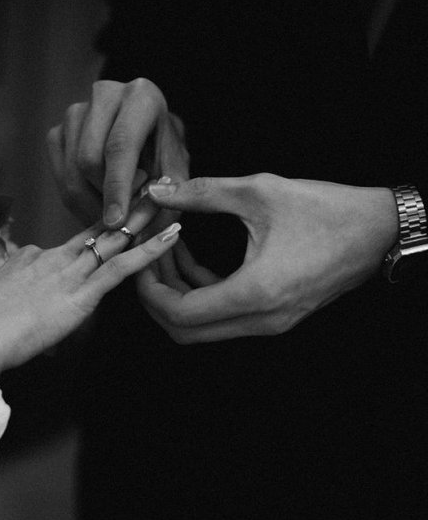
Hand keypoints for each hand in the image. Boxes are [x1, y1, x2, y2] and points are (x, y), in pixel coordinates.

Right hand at [0, 209, 180, 377]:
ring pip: (114, 240)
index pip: (79, 238)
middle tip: (151, 179)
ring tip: (169, 195)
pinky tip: (172, 236)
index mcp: (37, 258)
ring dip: (144, 217)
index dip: (104, 221)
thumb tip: (27, 261)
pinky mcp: (80, 296)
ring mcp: (69, 274)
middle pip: (100, 227)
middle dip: (127, 203)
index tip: (122, 205)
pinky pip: (120, 269)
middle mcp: (56, 258)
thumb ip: (17, 274)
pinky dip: (149, 250)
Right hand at [47, 78, 189, 226]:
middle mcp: (104, 95)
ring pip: (71, 172)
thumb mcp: (177, 177)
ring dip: (91, 203)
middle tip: (123, 220)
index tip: (117, 222)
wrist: (149, 142)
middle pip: (89, 160)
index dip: (117, 187)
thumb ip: (165, 200)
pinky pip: (59, 177)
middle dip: (103, 199)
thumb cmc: (165, 158)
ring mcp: (75, 112)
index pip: (121, 144)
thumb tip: (135, 224)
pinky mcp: (57, 132)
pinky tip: (98, 203)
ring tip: (115, 212)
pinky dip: (77, 201)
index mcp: (141, 96)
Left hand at [137, 173, 397, 341]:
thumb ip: (203, 192)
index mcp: (255, 293)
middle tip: (145, 258)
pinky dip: (202, 292)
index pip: (179, 314)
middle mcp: (261, 319)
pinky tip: (190, 257)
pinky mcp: (275, 315)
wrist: (379, 230)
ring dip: (178, 294)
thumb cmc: (326, 209)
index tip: (139, 257)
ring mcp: (270, 323)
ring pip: (203, 326)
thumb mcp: (260, 193)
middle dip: (157, 297)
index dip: (149, 290)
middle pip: (185, 331)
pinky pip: (224, 315)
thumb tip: (159, 189)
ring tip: (165, 251)